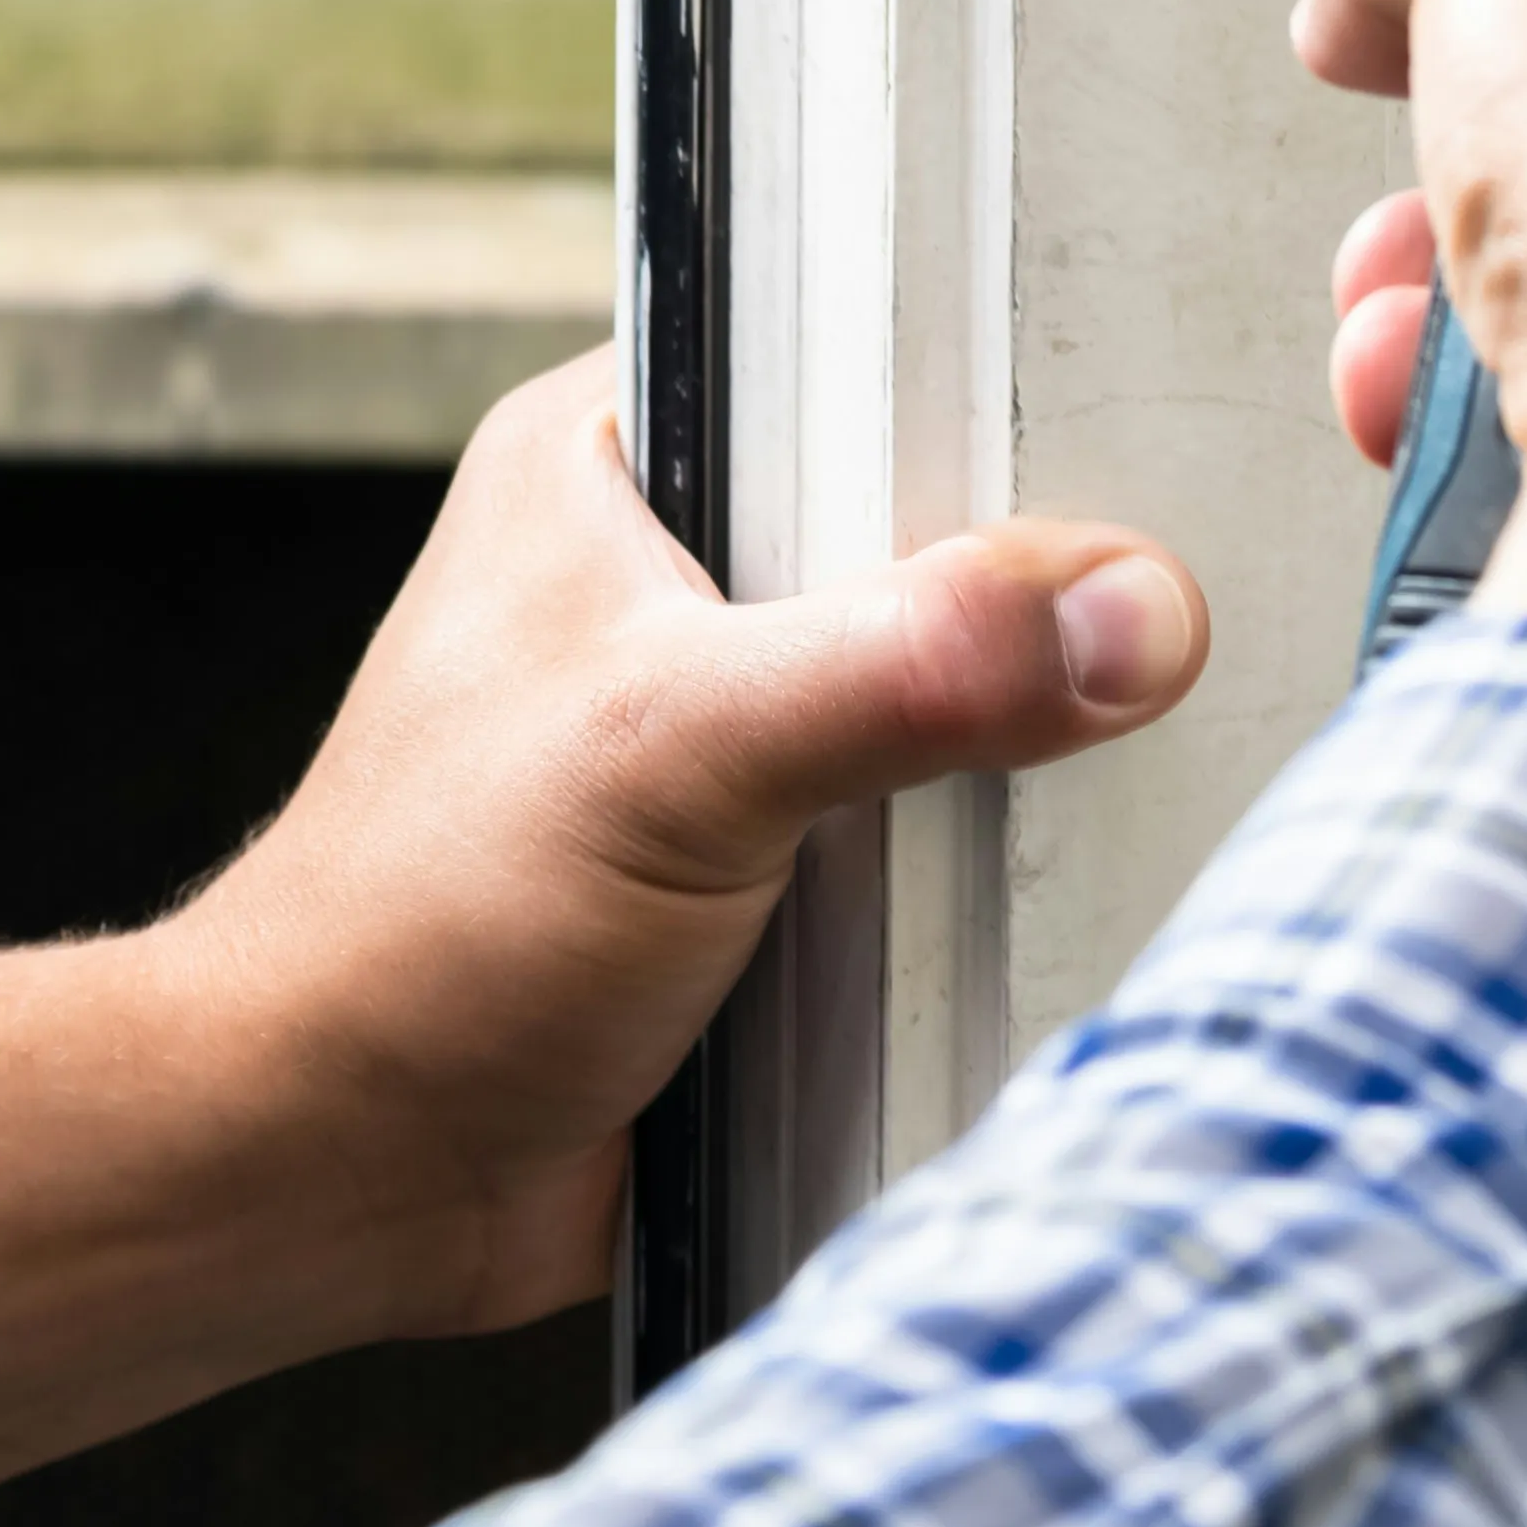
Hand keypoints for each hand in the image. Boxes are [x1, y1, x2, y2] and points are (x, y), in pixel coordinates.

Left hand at [0, 350, 1197, 1478]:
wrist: (345, 1169)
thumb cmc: (423, 927)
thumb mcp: (680, 747)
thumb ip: (907, 665)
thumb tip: (1123, 610)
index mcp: (615, 461)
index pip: (850, 357)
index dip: (998, 388)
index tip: (1165, 440)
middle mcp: (676, 580)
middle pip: (931, 540)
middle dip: (1038, 601)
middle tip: (1181, 630)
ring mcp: (731, 733)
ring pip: (948, 702)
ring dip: (1023, 760)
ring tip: (1153, 763)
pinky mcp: (774, 876)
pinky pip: (933, 845)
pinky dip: (989, 881)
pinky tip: (1069, 895)